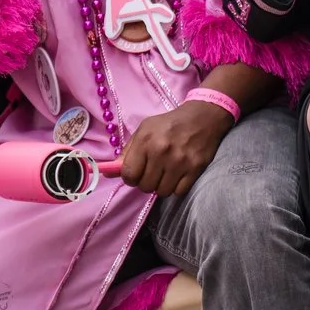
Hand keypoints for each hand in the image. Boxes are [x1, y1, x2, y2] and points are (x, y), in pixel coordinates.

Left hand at [118, 99, 232, 196]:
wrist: (202, 117)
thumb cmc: (169, 124)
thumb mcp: (144, 130)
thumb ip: (127, 152)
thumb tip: (107, 172)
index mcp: (146, 140)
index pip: (129, 174)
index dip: (130, 178)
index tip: (135, 175)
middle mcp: (161, 151)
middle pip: (145, 186)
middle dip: (146, 182)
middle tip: (152, 173)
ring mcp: (179, 162)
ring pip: (162, 192)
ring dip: (161, 186)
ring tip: (164, 174)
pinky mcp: (195, 169)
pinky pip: (178, 192)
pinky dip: (176, 187)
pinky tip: (177, 176)